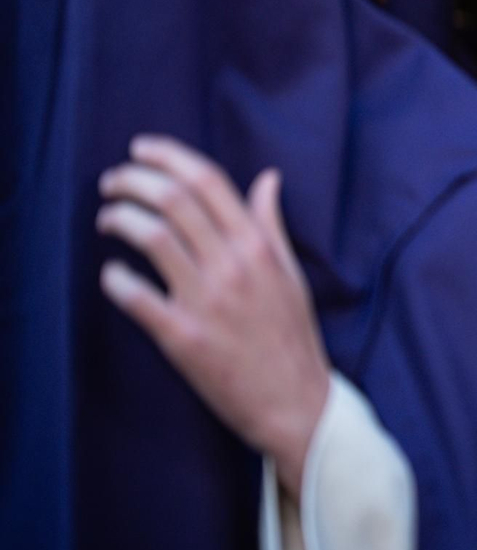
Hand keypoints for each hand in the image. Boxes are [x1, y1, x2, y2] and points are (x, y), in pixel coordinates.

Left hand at [97, 135, 331, 498]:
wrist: (295, 401)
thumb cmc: (292, 337)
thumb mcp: (290, 273)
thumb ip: (270, 224)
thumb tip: (266, 179)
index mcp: (259, 246)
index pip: (210, 182)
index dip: (170, 157)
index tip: (141, 149)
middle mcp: (233, 265)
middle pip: (174, 200)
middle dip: (133, 180)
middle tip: (113, 182)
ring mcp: (207, 301)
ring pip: (152, 237)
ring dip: (120, 218)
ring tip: (107, 219)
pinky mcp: (184, 337)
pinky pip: (137, 297)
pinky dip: (116, 279)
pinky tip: (111, 275)